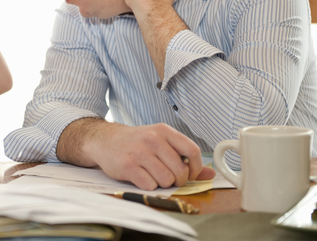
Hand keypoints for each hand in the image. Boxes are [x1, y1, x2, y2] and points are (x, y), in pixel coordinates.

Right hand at [84, 122, 214, 189]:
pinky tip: (141, 177)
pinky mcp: (127, 165)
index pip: (192, 150)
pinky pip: (149, 185)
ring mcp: (139, 152)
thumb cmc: (136, 143)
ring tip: (152, 175)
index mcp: (164, 131)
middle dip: (177, 180)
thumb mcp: (161, 142)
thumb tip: (210, 174)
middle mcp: (153, 139)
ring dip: (162, 183)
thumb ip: (185, 157)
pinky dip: (148, 186)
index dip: (195, 168)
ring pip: (166, 180)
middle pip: (180, 170)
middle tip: (167, 176)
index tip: (188, 173)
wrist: (105, 140)